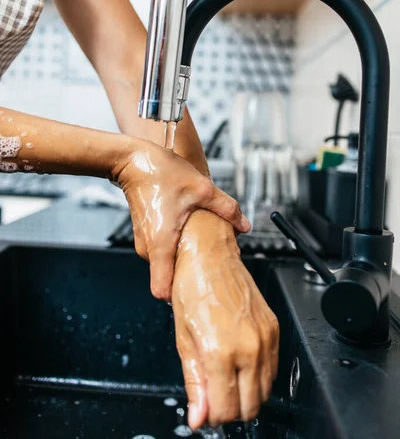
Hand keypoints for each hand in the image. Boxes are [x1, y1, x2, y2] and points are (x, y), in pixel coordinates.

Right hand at [112, 139, 250, 299]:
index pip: (161, 290)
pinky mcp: (145, 232)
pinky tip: (189, 234)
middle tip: (210, 267)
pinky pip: (161, 250)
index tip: (196, 294)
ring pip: (165, 263)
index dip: (178, 297)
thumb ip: (226, 209)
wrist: (133, 160)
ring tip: (202, 247)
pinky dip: (175, 247)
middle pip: (167, 278)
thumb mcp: (202, 189)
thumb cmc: (161, 173)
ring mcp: (144, 240)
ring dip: (182, 259)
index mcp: (161, 244)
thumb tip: (245, 225)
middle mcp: (148, 247)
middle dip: (188, 276)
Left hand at [172, 211, 278, 428]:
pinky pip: (274, 369)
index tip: (204, 407)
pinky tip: (241, 363)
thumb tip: (198, 416)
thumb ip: (194, 382)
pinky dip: (259, 376)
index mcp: (221, 352)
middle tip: (214, 393)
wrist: (210, 255)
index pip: (225, 412)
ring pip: (265, 392)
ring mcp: (265, 338)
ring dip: (246, 394)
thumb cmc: (192, 288)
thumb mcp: (184, 339)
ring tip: (226, 376)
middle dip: (230, 409)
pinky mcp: (274, 329)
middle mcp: (248, 347)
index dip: (211, 416)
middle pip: (250, 408)